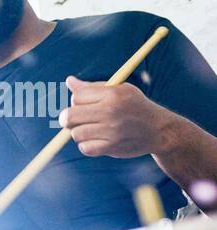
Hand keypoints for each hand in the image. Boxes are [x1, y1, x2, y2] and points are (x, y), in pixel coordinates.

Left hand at [60, 76, 175, 158]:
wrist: (160, 130)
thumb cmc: (135, 107)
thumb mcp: (119, 90)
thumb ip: (92, 87)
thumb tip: (69, 80)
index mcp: (112, 94)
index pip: (77, 97)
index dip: (76, 101)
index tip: (84, 105)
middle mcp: (111, 111)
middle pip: (70, 116)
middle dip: (69, 118)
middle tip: (75, 120)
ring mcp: (112, 130)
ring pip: (75, 133)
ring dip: (79, 133)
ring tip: (91, 130)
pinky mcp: (112, 146)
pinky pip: (85, 148)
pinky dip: (87, 146)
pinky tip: (97, 140)